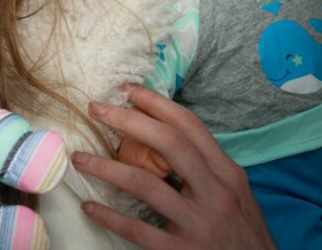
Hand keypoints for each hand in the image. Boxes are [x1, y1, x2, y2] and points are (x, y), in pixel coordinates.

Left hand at [72, 86, 275, 249]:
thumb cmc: (242, 232)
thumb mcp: (235, 194)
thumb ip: (205, 166)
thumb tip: (160, 132)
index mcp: (227, 174)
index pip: (190, 127)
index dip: (156, 104)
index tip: (126, 89)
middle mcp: (215, 194)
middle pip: (169, 144)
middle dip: (129, 121)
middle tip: (96, 109)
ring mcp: (198, 224)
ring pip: (145, 185)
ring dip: (106, 167)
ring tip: (79, 158)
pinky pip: (138, 229)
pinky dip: (109, 216)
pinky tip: (89, 206)